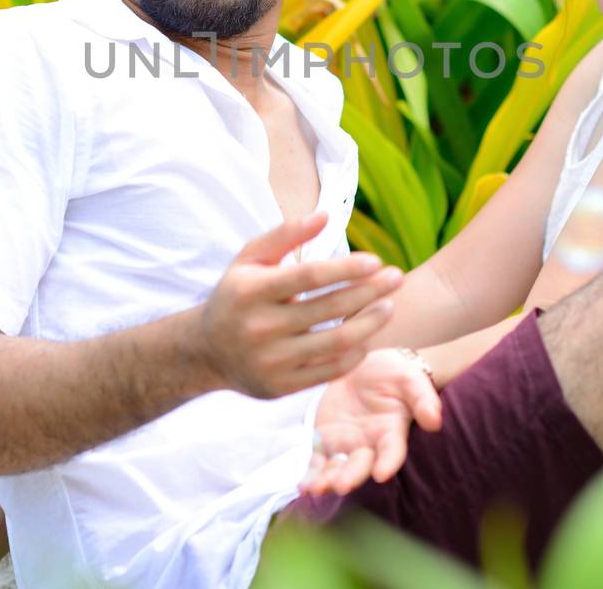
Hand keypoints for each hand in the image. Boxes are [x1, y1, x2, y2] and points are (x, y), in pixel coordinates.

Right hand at [199, 213, 403, 398]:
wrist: (204, 352)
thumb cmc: (236, 296)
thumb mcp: (250, 259)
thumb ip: (286, 234)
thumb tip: (325, 215)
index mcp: (252, 291)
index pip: (309, 277)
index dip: (346, 268)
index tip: (376, 261)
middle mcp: (260, 327)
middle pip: (330, 309)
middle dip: (370, 291)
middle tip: (397, 278)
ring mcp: (271, 360)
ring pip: (336, 343)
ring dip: (370, 323)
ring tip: (389, 306)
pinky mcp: (281, 386)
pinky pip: (330, 371)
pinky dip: (355, 353)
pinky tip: (367, 336)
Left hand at [300, 348, 442, 496]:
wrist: (366, 365)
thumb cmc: (395, 374)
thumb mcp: (411, 380)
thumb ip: (423, 399)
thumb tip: (435, 421)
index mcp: (392, 432)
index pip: (392, 452)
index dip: (388, 462)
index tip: (382, 474)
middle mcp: (369, 445)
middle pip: (360, 465)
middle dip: (351, 476)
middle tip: (342, 485)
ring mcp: (346, 445)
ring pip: (337, 468)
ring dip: (327, 480)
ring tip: (316, 488)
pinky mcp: (325, 440)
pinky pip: (317, 460)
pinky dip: (310, 473)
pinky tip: (302, 485)